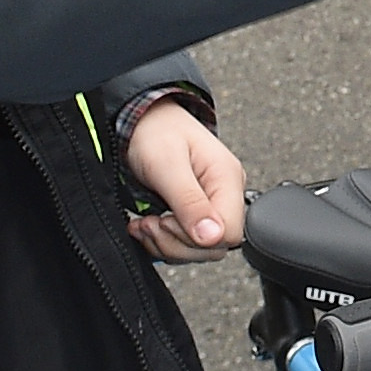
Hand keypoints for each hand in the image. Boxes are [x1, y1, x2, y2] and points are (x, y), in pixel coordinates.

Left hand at [124, 95, 243, 261]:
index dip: (196, 238)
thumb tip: (213, 238)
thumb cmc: (155, 132)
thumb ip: (190, 202)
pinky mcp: (196, 213)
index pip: (229, 232)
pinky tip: (147, 226)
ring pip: (200, 249)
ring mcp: (211, 204)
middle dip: (175, 242)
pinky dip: (163, 242)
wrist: (141, 120)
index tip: (164, 220)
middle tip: (149, 223)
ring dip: (166, 243)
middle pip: (214, 246)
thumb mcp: (167, 165)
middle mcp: (225, 194)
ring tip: (144, 224)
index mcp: (227, 179)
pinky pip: (186, 244)